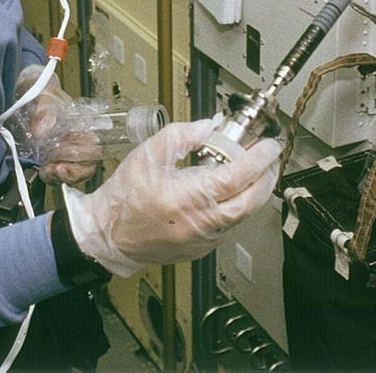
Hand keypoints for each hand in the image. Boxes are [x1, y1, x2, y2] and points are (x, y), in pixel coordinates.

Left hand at [15, 66, 100, 185]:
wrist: (26, 97)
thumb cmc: (41, 94)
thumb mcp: (42, 96)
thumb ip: (43, 110)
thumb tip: (42, 130)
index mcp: (81, 127)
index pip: (93, 150)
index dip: (82, 161)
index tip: (63, 165)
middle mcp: (77, 142)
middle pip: (86, 167)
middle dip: (70, 173)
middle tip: (53, 169)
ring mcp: (64, 153)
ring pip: (73, 174)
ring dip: (60, 177)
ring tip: (46, 172)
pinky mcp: (52, 160)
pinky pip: (57, 176)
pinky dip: (51, 178)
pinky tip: (42, 171)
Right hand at [62, 119, 280, 276]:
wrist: (106, 234)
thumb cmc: (123, 197)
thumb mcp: (149, 153)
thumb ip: (182, 135)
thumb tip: (210, 126)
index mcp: (189, 197)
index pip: (238, 176)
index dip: (260, 158)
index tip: (269, 146)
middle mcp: (200, 223)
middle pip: (251, 201)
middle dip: (266, 178)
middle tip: (269, 160)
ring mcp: (202, 240)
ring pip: (242, 216)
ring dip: (252, 193)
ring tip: (250, 173)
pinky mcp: (199, 250)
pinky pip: (227, 227)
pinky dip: (234, 208)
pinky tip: (228, 194)